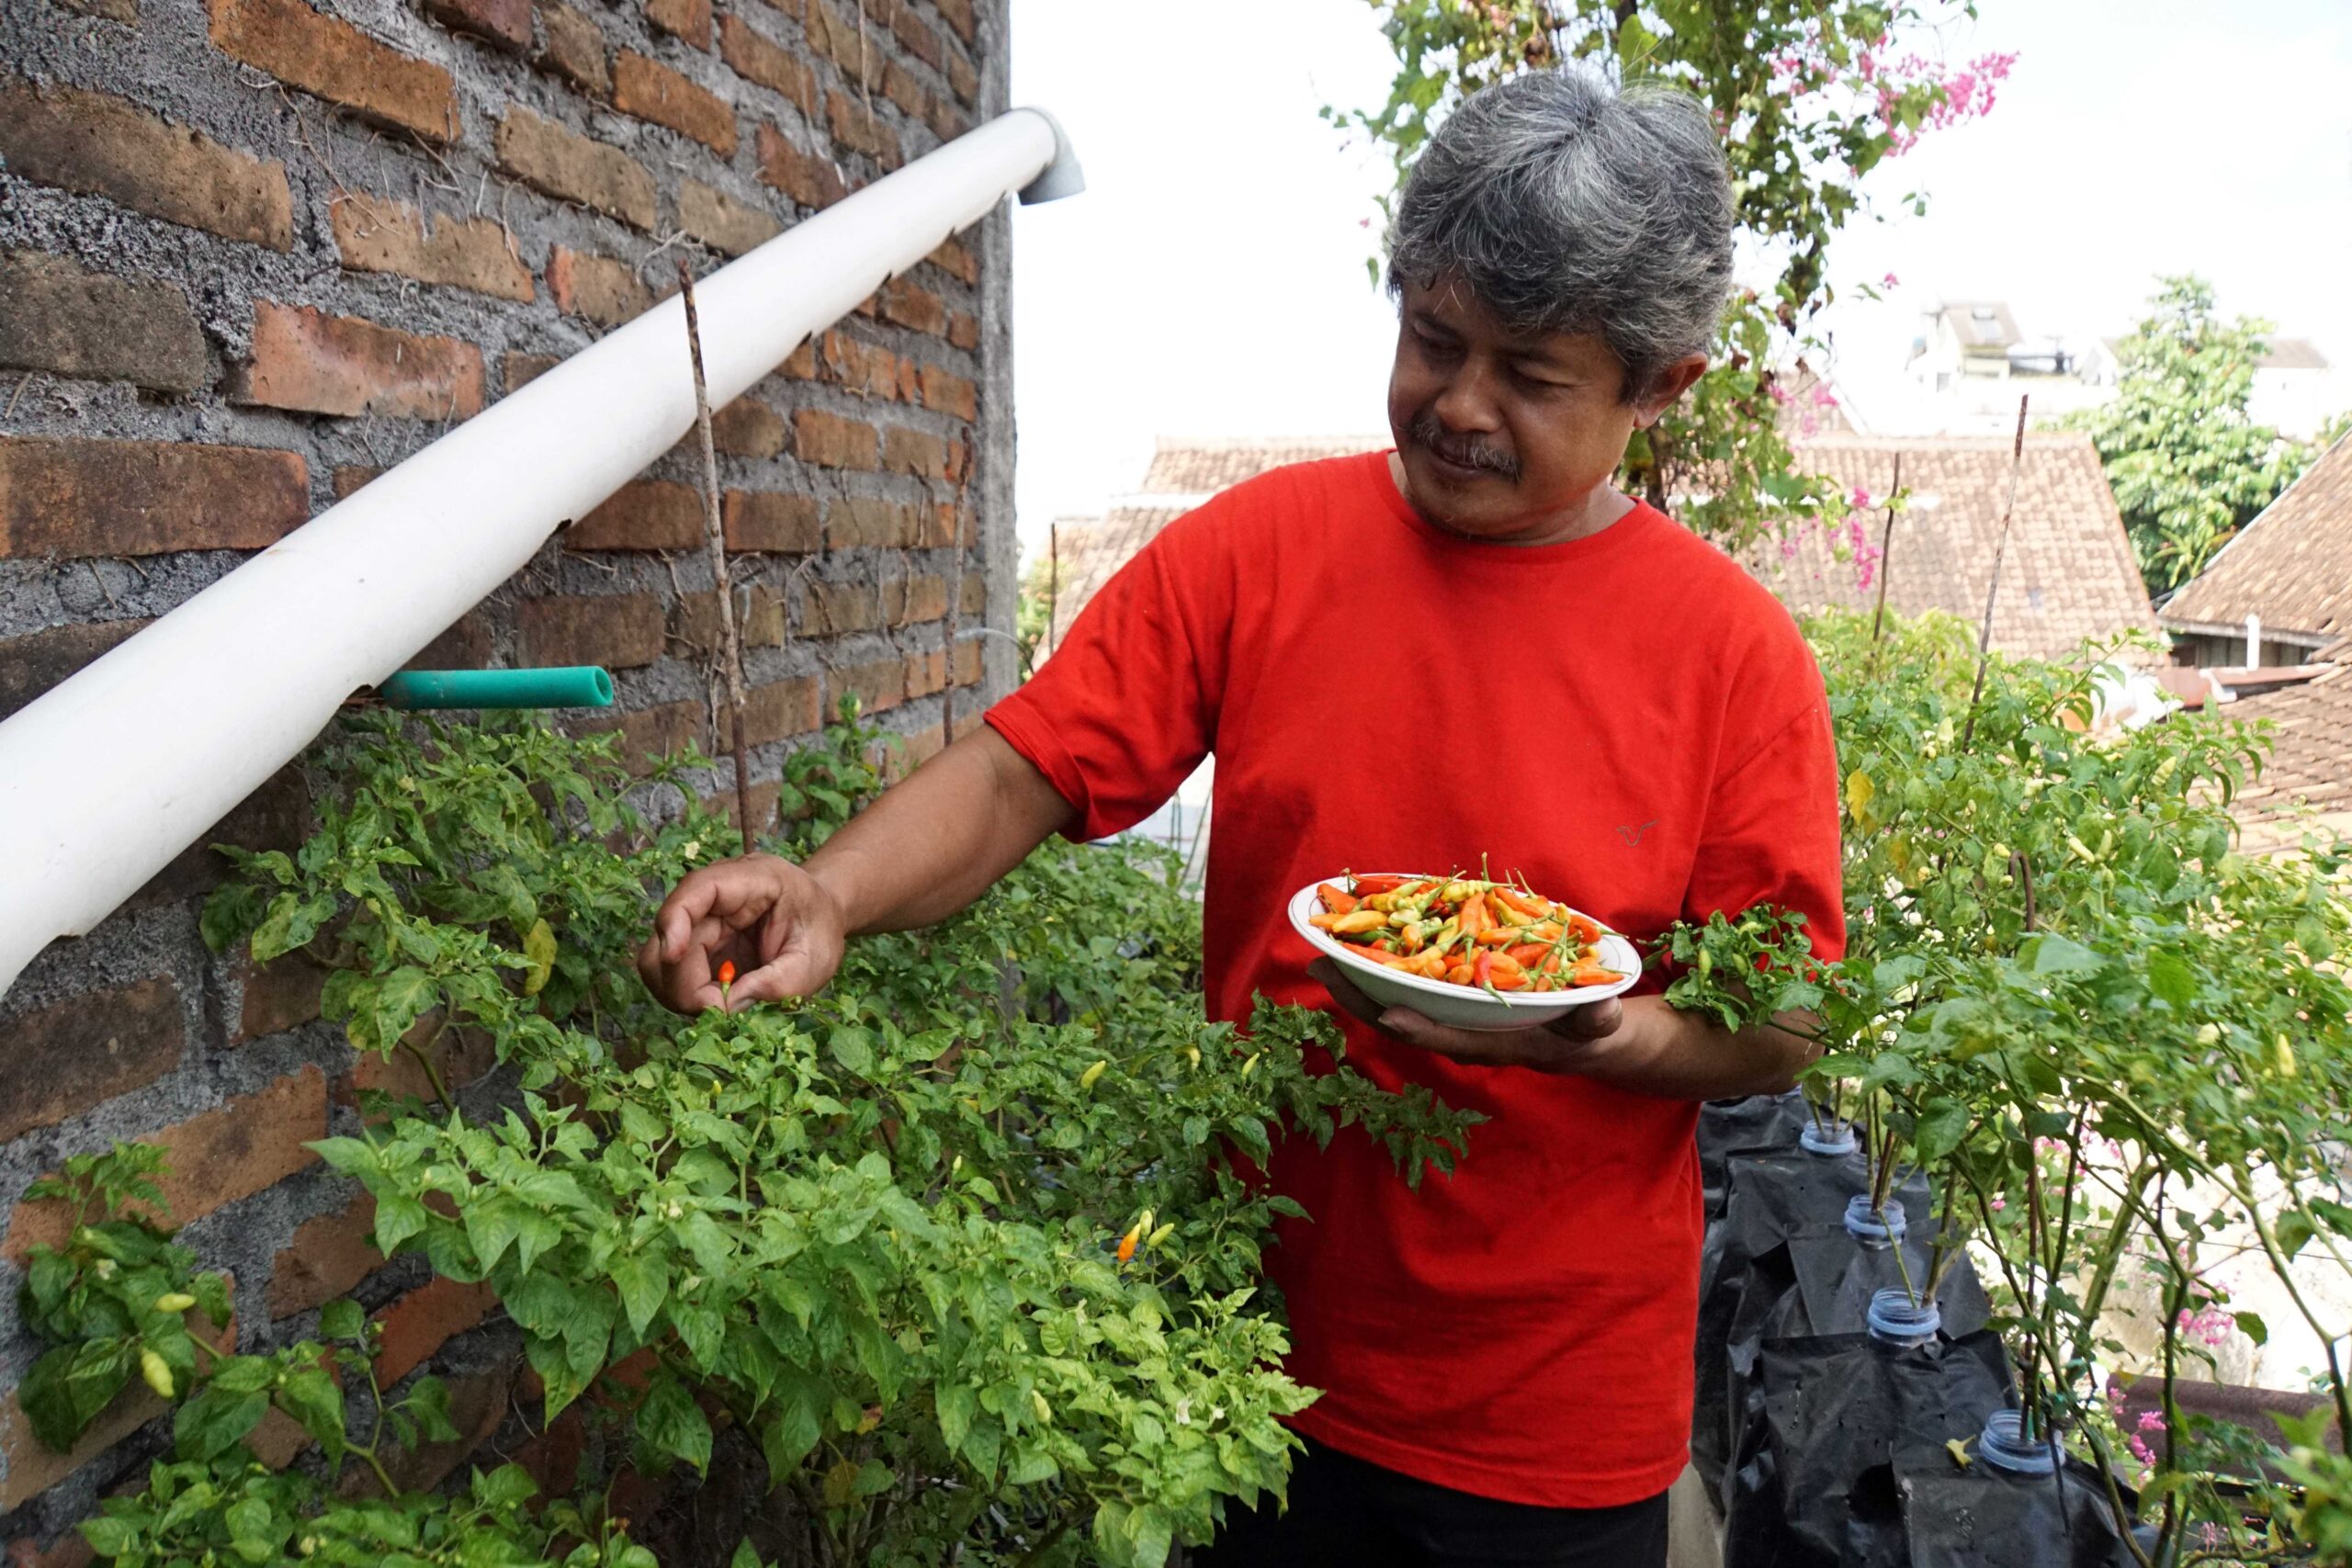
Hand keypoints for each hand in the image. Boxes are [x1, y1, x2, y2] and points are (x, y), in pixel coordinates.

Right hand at [637, 854, 847, 1014]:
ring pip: (660, 956)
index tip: (672, 957)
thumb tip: (727, 1006)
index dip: (674, 921)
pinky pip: (674, 971)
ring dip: (680, 989)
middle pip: (668, 932)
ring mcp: (703, 918)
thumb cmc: (821, 930)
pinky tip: (718, 1000)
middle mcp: (718, 894)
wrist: (823, 917)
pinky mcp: (698, 942)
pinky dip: (688, 993)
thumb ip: (779, 982)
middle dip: (681, 978)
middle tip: (717, 1008)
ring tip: (720, 1005)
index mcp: (753, 879)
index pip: (696, 890)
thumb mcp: (816, 960)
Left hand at [1306, 957, 1631, 1074]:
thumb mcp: (1598, 1027)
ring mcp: (1452, 1018)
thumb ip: (1597, 1020)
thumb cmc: (1588, 1032)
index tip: (1386, 1012)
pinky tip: (1357, 944)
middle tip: (1323, 967)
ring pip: (1397, 1003)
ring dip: (1361, 983)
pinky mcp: (1450, 1000)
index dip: (1416, 1027)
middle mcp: (1462, 1032)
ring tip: (1323, 955)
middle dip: (1362, 998)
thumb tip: (1598, 1011)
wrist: (1582, 1038)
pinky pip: (1408, 986)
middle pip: (1403, 1021)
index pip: (1447, 1038)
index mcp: (1492, 1043)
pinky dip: (1382, 968)